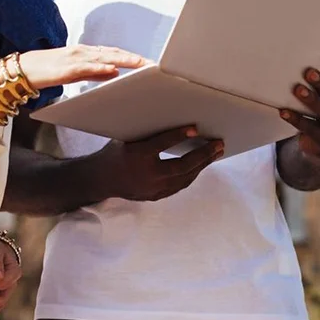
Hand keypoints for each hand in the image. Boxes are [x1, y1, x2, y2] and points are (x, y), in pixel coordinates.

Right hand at [18, 45, 147, 90]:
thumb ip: (95, 72)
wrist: (23, 70)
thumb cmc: (48, 70)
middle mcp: (83, 52)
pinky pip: (86, 67)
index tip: (149, 62)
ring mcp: (75, 58)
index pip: (114, 52)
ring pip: (103, 57)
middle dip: (134, 58)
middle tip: (152, 63)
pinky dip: (100, 68)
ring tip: (140, 64)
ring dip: (123, 59)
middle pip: (113, 53)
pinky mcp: (66, 68)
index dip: (132, 56)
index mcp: (86, 53)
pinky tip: (112, 69)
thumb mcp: (77, 72)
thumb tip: (115, 73)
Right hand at [95, 125, 224, 201]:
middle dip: (204, 154)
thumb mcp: (127, 138)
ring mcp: (152, 188)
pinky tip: (201, 165)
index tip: (195, 127)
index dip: (179, 135)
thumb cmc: (115, 153)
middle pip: (182, 166)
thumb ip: (150, 133)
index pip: (162, 144)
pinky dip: (192, 174)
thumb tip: (176, 124)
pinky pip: (179, 185)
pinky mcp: (155, 195)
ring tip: (216, 153)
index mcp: (137, 155)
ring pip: (184, 178)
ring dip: (202, 165)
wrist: (99, 180)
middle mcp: (147, 175)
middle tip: (219, 143)